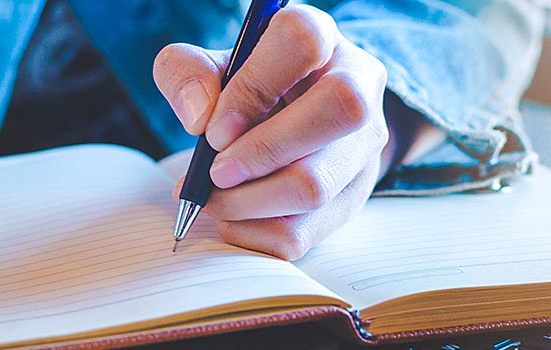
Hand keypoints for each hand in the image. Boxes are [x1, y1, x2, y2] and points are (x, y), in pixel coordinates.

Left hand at [154, 5, 390, 259]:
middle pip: (339, 110)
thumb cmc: (250, 89)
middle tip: (214, 172)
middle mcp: (359, 86)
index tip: (215, 126)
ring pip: (316, 185)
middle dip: (262, 151)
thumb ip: (187, 72)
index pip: (302, 42)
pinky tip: (232, 216)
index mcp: (322, 38)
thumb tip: (198, 117)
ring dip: (248, 201)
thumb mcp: (212, 66)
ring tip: (213, 197)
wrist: (295, 123)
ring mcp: (363, 148)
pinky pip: (301, 234)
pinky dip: (252, 234)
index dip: (252, 86)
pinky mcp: (350, 201)